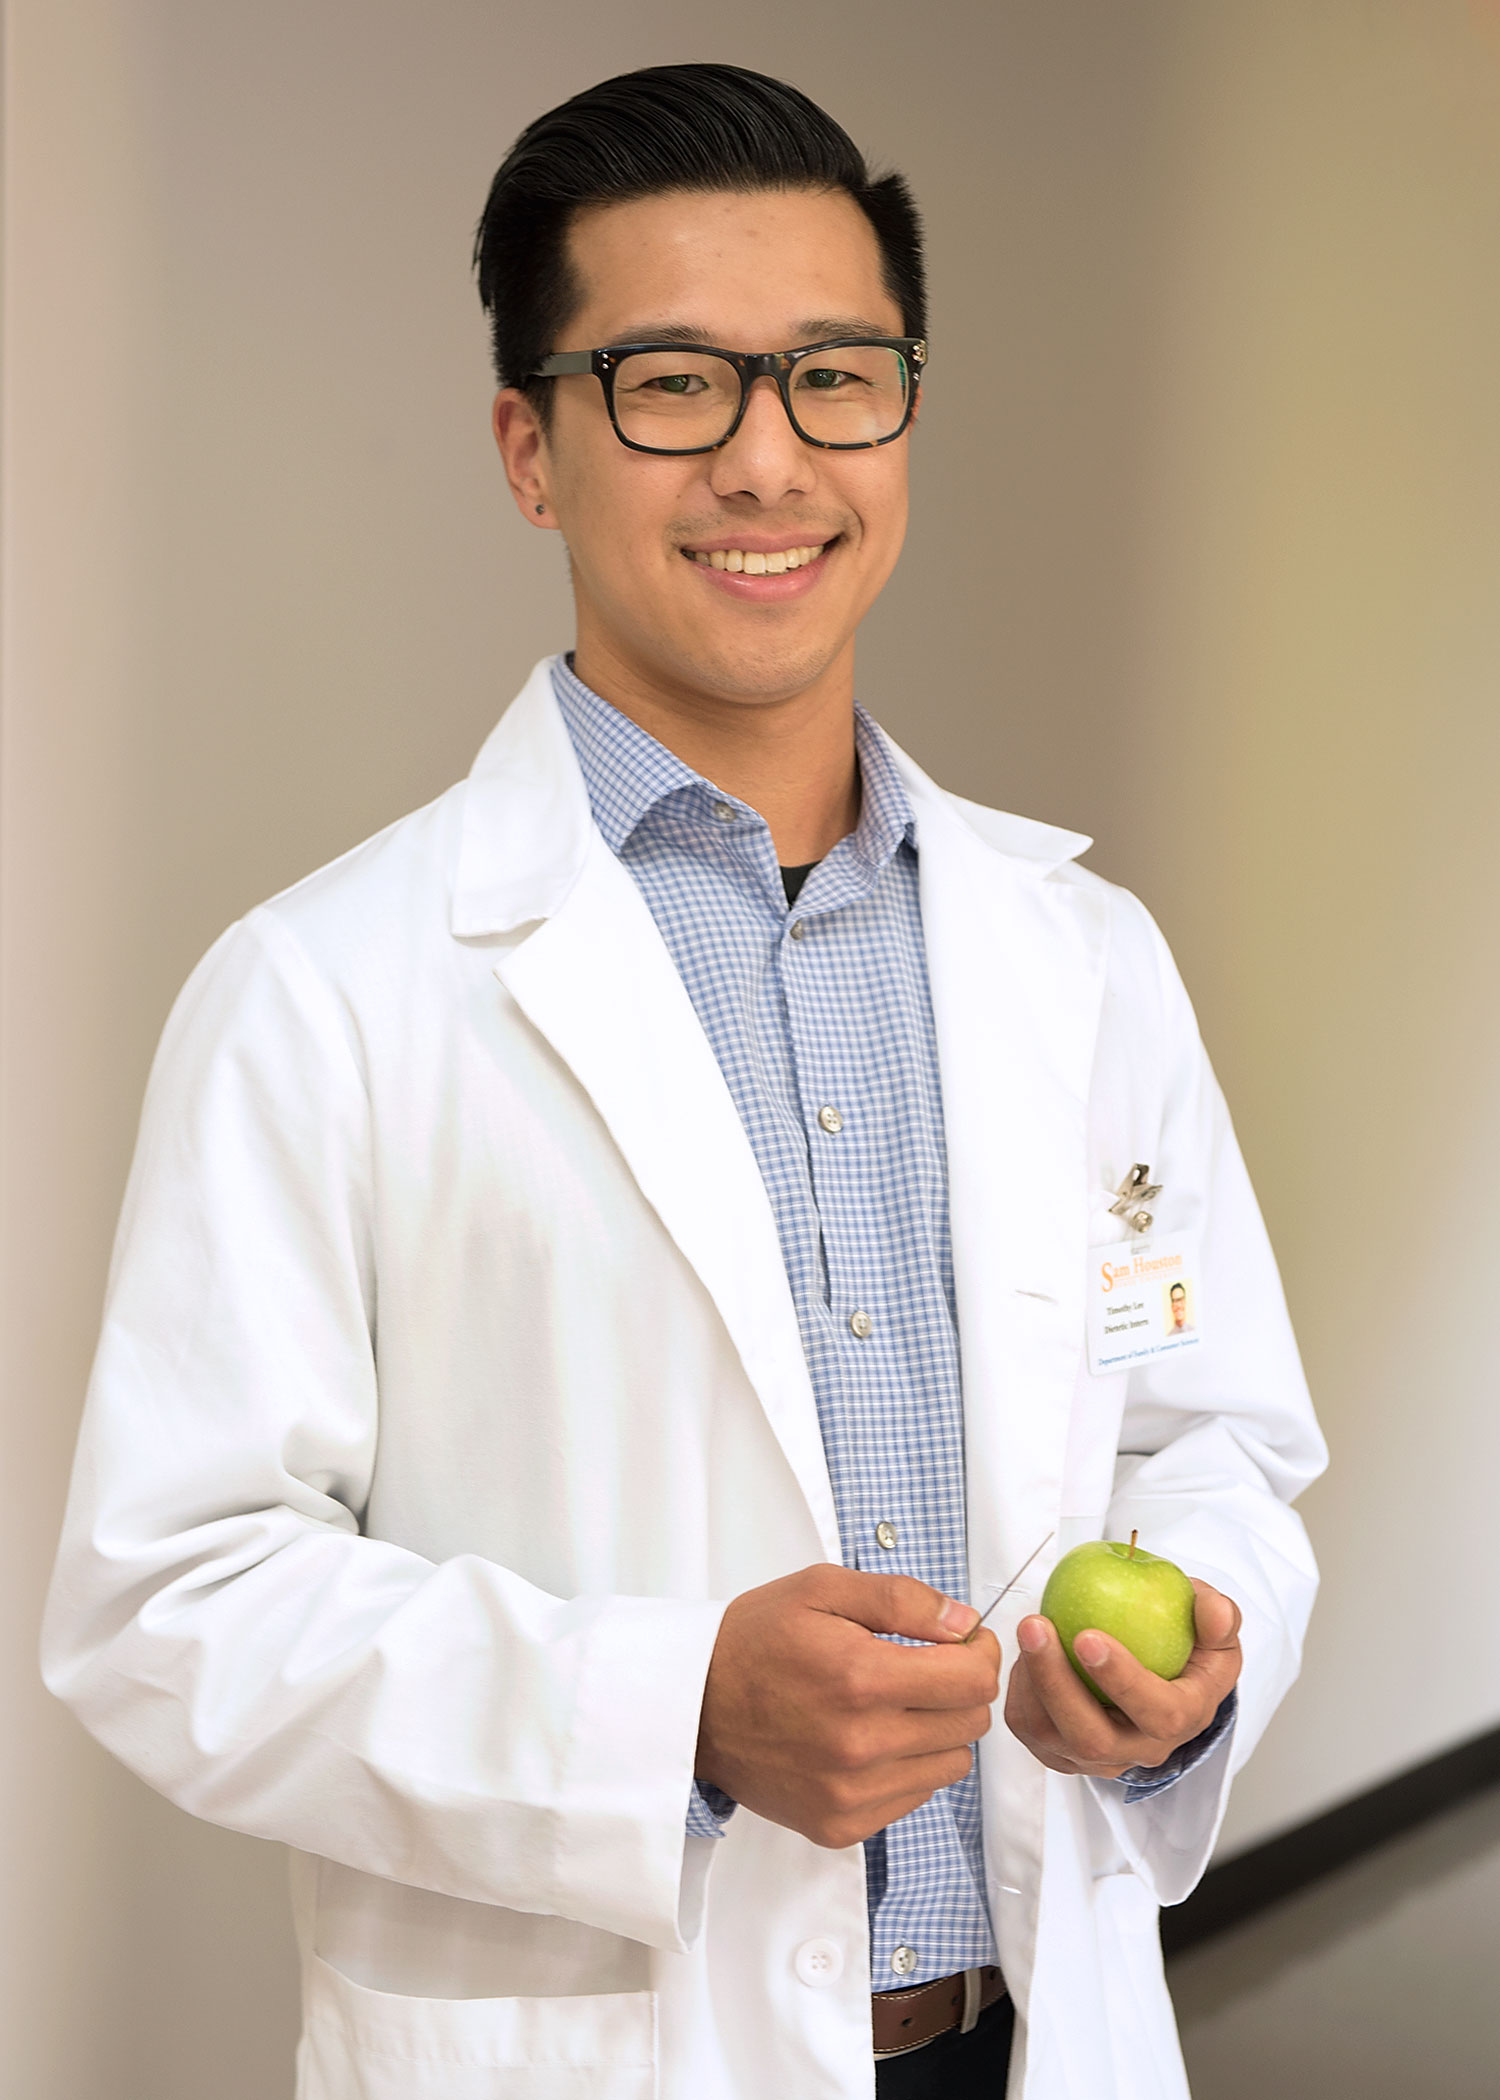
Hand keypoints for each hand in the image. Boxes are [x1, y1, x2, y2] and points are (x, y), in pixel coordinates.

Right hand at [696, 1564, 1000, 1850]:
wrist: (693, 1705)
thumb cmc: (755, 1640)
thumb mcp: (821, 1588)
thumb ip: (901, 1599)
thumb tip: (963, 1622)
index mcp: (860, 1678)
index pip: (972, 1679)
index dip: (980, 1652)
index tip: (964, 1640)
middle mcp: (861, 1744)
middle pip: (970, 1723)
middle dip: (960, 1686)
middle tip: (929, 1665)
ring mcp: (851, 1792)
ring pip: (950, 1763)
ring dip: (938, 1729)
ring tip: (896, 1703)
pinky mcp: (841, 1825)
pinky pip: (915, 1796)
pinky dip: (908, 1765)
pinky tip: (872, 1737)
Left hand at [1004, 1578, 1240, 1777]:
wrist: (1159, 1678)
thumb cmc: (1188, 1650)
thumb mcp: (1217, 1632)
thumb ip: (1219, 1618)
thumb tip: (1215, 1611)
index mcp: (1184, 1719)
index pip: (1158, 1714)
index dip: (1122, 1680)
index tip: (1088, 1636)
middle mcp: (1139, 1749)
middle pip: (1092, 1737)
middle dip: (1057, 1682)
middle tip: (1036, 1625)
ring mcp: (1097, 1757)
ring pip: (1050, 1736)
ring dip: (1030, 1681)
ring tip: (1029, 1628)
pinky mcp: (1060, 1753)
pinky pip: (1028, 1729)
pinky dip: (1020, 1688)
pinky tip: (1026, 1652)